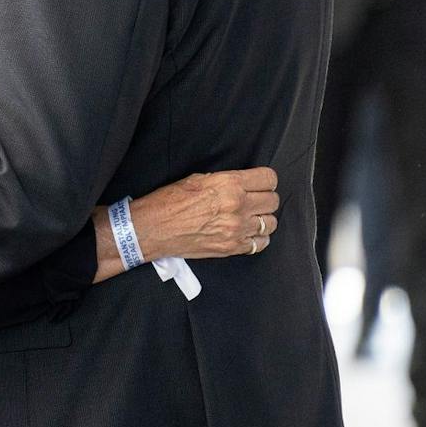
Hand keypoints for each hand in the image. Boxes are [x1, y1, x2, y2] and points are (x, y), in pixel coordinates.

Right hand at [93, 167, 280, 279]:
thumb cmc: (169, 202)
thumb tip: (241, 183)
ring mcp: (237, 229)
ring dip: (263, 219)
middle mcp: (237, 206)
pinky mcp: (233, 247)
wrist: (153, 229)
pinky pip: (261, 243)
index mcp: (228, 185)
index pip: (268, 179)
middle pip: (273, 201)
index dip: (265, 180)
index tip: (261, 183)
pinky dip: (258, 238)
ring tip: (251, 217)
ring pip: (271, 223)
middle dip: (265, 198)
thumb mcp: (197, 179)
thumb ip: (225, 181)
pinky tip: (247, 233)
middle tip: (254, 200)